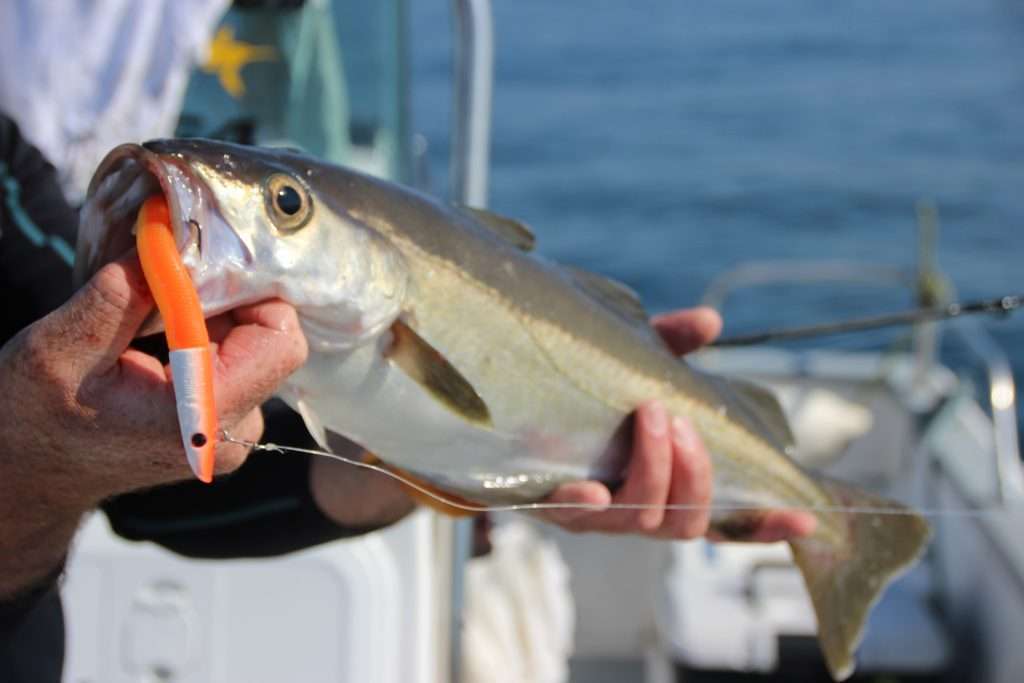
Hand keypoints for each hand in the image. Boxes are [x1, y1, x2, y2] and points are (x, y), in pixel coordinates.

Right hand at [0, 252, 306, 594]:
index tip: (207, 263)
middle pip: (269, 343)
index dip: (253, 293)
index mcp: (200, 420)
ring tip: (155, 314)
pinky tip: (160, 337)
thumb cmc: (32, 422)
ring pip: (252, 350)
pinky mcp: (219, 427)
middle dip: (228, 300)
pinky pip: (235, 366)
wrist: (26, 477)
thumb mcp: (60, 350)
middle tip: (174, 276)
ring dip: (213, 319)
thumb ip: (121, 297)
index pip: (280, 344)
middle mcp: (229, 435)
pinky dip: (206, 339)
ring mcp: (228, 434)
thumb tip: (167, 237)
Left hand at [536, 307, 815, 540]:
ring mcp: (598, 515)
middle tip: (681, 419)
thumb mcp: (630, 366)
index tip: (807, 516)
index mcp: (669, 487)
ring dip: (655, 470)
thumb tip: (711, 321)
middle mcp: (640, 510)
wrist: (506, 416)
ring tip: (651, 415)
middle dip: (695, 473)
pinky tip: (590, 486)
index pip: (728, 518)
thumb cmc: (584, 397)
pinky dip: (585, 502)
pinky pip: (573, 516)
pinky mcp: (552, 508)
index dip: (767, 524)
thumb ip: (669, 347)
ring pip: (642, 518)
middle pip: (687, 522)